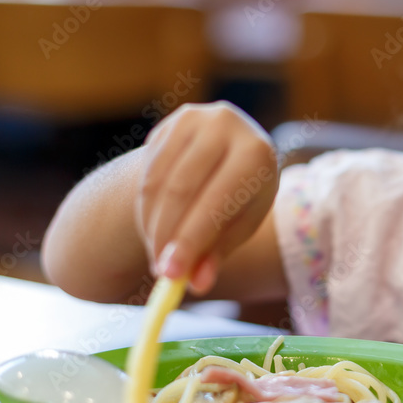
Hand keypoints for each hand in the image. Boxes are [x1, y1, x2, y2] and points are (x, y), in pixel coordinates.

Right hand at [137, 102, 277, 293]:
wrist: (232, 150)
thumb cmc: (240, 195)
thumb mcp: (240, 224)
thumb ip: (218, 253)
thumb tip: (196, 284)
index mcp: (257, 154)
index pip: (217, 202)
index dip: (191, 239)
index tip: (171, 275)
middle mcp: (228, 127)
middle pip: (182, 189)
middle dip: (166, 236)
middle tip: (158, 272)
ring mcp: (198, 118)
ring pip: (159, 182)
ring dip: (152, 224)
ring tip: (158, 252)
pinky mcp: (174, 121)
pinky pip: (148, 171)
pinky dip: (145, 206)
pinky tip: (153, 226)